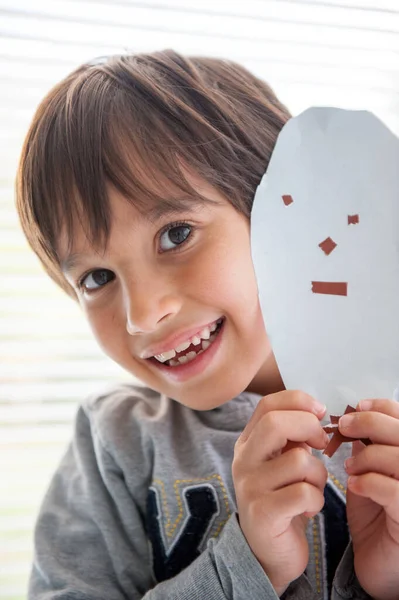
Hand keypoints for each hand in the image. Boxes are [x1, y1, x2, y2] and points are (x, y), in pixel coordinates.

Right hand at [232, 391, 328, 595]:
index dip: (298, 401)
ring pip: (299, 461)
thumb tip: (315, 413)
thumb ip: (292, 436)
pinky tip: (308, 508)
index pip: (268, 405)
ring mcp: (250, 486)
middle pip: (275, 423)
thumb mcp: (282, 461)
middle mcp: (243, 460)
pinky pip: (304, 492)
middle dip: (309, 428)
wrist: (266, 551)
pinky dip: (316, 500)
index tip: (320, 412)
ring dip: (318, 475)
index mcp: (247, 442)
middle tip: (322, 444)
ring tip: (312, 488)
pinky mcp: (263, 513)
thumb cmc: (281, 498)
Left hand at [340, 399, 398, 599]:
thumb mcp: (370, 472)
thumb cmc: (376, 515)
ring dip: (369, 456)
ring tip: (349, 466)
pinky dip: (371, 482)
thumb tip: (352, 417)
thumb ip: (368, 446)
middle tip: (344, 427)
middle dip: (371, 423)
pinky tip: (355, 485)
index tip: (356, 408)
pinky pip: (395, 491)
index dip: (382, 408)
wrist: (379, 563)